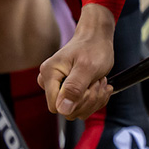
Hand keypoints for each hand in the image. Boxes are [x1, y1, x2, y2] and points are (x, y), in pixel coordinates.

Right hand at [40, 3, 115, 118]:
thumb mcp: (87, 67)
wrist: (97, 38)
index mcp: (49, 74)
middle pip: (67, 111)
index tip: (90, 86)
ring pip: (76, 111)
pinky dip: (96, 98)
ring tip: (100, 81)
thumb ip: (74, 88)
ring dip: (94, 98)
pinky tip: (99, 84)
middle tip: (98, 81)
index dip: (76, 102)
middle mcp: (49, 82)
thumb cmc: (93, 48)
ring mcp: (58, 87)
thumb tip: (62, 109)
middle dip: (89, 100)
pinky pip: (82, 107)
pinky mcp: (67, 91)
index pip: (57, 107)